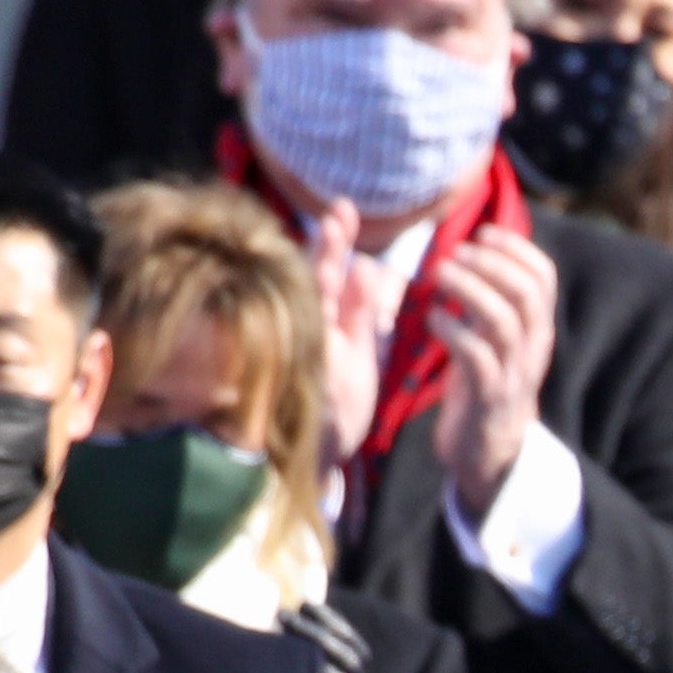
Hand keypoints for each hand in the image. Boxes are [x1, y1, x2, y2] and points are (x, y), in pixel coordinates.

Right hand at [305, 197, 388, 473]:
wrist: (323, 463)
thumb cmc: (340, 405)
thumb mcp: (357, 354)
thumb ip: (361, 312)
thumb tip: (368, 265)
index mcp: (325, 326)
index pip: (326, 274)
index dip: (335, 243)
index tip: (343, 209)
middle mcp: (308, 339)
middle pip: (313, 287)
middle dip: (325, 253)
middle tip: (336, 216)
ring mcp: (304, 365)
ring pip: (306, 318)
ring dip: (318, 281)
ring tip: (332, 245)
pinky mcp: (305, 393)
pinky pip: (306, 360)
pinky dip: (313, 335)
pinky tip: (332, 307)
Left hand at [431, 229, 560, 523]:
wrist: (488, 455)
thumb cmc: (483, 387)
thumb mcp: (496, 340)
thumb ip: (494, 300)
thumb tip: (478, 251)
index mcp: (538, 330)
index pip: (544, 277)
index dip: (515, 248)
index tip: (482, 234)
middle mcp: (533, 349)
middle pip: (525, 292)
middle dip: (489, 264)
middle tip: (454, 253)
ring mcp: (513, 374)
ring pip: (502, 320)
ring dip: (468, 289)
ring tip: (439, 274)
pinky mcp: (487, 398)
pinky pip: (475, 356)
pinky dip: (452, 330)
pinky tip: (432, 318)